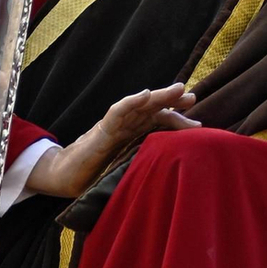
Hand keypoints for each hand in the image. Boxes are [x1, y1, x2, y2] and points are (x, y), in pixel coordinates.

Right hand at [24, 85, 196, 199]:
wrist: (67, 178)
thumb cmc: (98, 174)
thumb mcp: (130, 168)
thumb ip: (147, 164)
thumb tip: (177, 172)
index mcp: (135, 134)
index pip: (159, 122)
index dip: (178, 121)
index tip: (199, 125)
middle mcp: (126, 126)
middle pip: (152, 109)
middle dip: (172, 101)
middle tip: (192, 96)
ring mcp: (114, 126)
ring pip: (138, 106)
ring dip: (158, 96)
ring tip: (177, 89)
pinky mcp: (101, 131)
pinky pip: (117, 112)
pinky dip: (130, 102)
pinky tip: (145, 95)